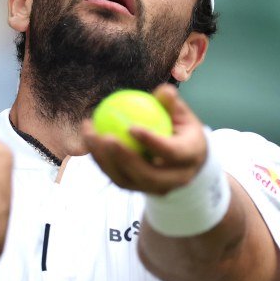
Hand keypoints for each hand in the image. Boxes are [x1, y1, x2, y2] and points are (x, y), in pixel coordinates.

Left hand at [82, 84, 207, 194]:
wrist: (185, 160)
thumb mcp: (182, 114)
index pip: (171, 152)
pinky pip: (116, 178)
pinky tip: (89, 140)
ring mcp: (156, 188)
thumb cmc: (181, 129)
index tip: (131, 127)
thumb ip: (171, 104)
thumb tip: (164, 90)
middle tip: (106, 137)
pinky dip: (101, 160)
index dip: (152, 142)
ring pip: (127, 180)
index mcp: (190, 157)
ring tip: (90, 135)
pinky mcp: (138, 190)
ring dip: (105, 159)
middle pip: (147, 175)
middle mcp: (176, 178)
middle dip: (124, 158)